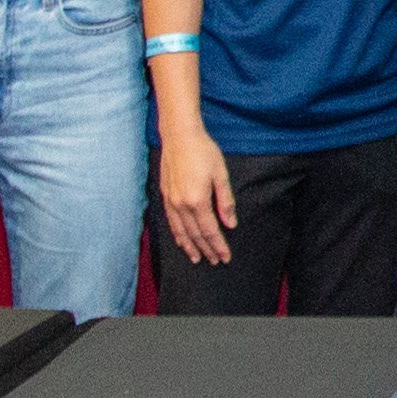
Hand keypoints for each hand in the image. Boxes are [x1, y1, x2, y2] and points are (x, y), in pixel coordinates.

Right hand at [158, 124, 240, 265]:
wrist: (179, 135)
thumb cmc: (203, 151)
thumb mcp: (221, 174)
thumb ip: (225, 201)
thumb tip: (230, 223)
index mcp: (197, 200)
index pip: (210, 231)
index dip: (218, 246)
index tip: (225, 257)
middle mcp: (181, 204)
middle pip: (195, 234)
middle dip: (206, 250)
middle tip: (215, 261)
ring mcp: (171, 200)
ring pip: (181, 231)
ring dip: (189, 246)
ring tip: (196, 259)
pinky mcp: (166, 195)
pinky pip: (171, 221)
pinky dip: (177, 234)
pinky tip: (181, 240)